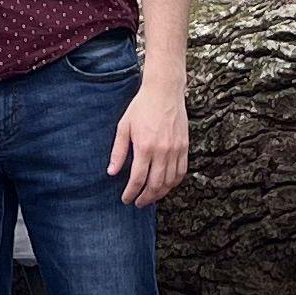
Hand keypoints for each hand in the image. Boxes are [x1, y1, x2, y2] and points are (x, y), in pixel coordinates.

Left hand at [108, 75, 188, 207]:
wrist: (164, 91)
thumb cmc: (141, 107)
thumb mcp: (124, 126)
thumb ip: (118, 151)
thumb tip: (111, 172)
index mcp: (145, 146)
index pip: (138, 179)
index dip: (131, 193)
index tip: (126, 199)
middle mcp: (162, 151)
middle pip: (155, 185)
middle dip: (145, 198)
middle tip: (138, 203)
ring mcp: (175, 150)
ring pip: (169, 182)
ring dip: (159, 194)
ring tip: (150, 197)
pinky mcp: (184, 147)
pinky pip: (181, 172)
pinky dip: (174, 183)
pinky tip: (166, 186)